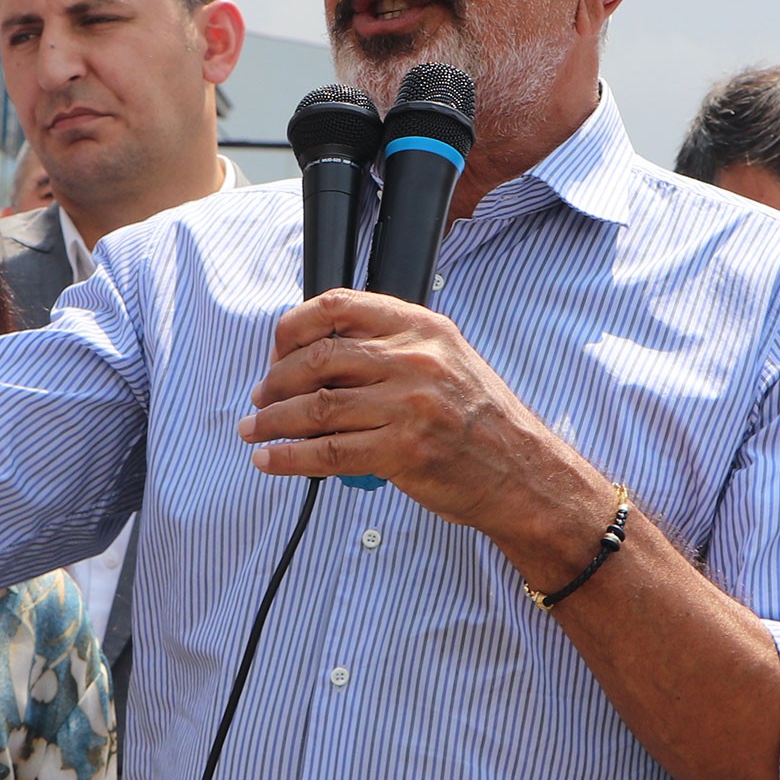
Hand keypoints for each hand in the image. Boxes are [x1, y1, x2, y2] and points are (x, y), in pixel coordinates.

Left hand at [237, 290, 602, 562]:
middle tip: (261, 398)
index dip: (294, 326)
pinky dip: (289, 457)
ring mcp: (409, 405)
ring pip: (317, 406)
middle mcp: (415, 359)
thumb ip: (395, 349)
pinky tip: (270, 459)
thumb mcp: (449, 360)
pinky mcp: (402, 452)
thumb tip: (323, 357)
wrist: (524, 473)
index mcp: (424, 327)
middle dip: (276, 379)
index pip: (339, 306)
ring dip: (273, 420)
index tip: (277, 349)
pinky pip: (328, 451)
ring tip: (255, 430)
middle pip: (319, 357)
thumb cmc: (483, 421)